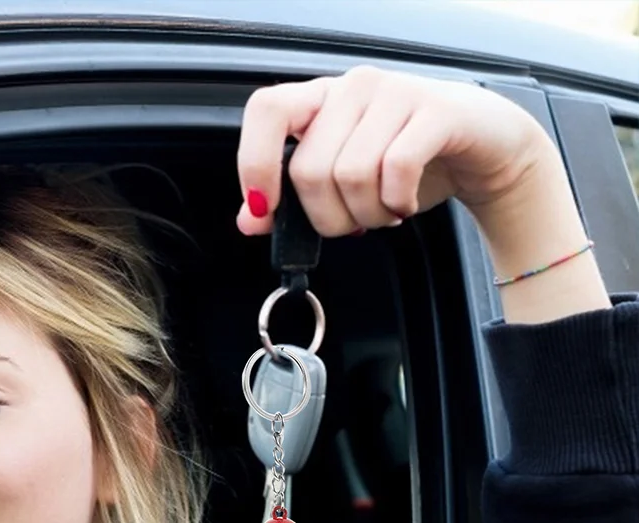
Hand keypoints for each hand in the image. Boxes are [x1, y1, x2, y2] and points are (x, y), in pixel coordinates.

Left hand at [236, 65, 555, 236]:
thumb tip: (249, 220)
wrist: (484, 148)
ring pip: (350, 175)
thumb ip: (293, 199)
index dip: (256, 164)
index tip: (266, 208)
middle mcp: (353, 88)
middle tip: (353, 222)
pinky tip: (405, 204)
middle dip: (328, 217)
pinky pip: (396, 170)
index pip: (267, 111)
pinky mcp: (436, 111)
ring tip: (385, 211)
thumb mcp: (343, 183)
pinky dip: (397, 203)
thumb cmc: (410, 160)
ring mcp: (395, 93)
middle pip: (309, 169)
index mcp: (322, 100)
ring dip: (367, 215)